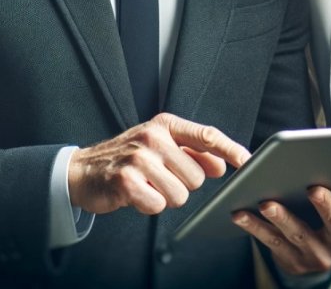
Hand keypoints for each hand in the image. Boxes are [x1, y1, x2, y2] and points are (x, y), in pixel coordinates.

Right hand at [67, 113, 249, 214]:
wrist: (83, 171)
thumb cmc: (127, 158)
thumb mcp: (160, 147)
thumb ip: (192, 153)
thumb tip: (222, 165)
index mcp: (165, 125)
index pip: (206, 136)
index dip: (230, 149)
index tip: (247, 161)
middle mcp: (153, 137)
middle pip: (197, 176)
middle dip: (182, 184)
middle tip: (159, 178)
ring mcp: (139, 158)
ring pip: (180, 194)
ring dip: (166, 197)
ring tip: (147, 185)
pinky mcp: (126, 180)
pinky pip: (158, 205)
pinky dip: (149, 206)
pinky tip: (136, 194)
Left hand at [232, 180, 330, 274]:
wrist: (330, 247)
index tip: (316, 189)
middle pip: (316, 230)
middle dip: (301, 212)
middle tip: (302, 191)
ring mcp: (310, 259)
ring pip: (288, 237)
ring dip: (271, 221)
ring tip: (261, 203)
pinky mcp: (291, 263)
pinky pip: (270, 243)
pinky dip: (254, 228)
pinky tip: (239, 212)